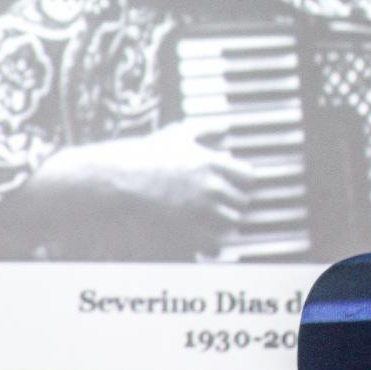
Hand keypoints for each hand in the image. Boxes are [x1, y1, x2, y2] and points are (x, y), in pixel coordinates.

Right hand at [38, 118, 256, 227]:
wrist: (120, 176)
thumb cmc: (147, 153)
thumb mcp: (177, 134)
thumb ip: (205, 129)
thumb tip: (225, 127)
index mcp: (211, 162)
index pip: (249, 176)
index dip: (243, 181)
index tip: (234, 182)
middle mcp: (210, 185)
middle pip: (243, 201)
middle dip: (233, 201)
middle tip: (220, 200)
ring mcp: (199, 209)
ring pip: (232, 222)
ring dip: (225, 221)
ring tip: (212, 217)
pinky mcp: (187, 227)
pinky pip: (215, 242)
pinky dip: (213, 241)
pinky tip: (204, 235)